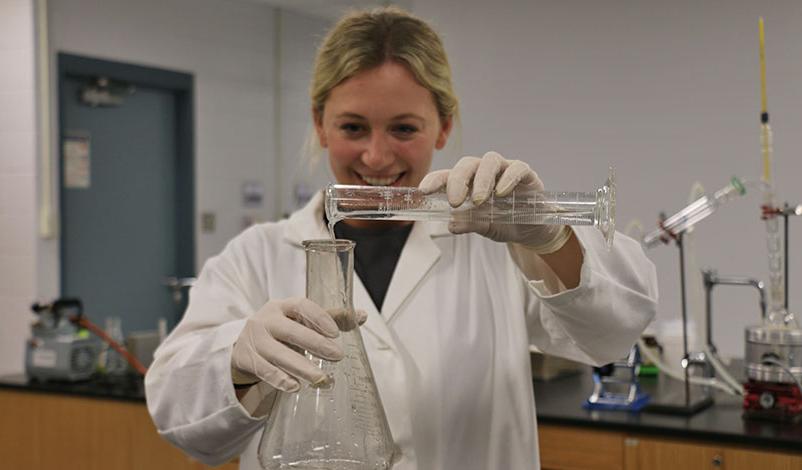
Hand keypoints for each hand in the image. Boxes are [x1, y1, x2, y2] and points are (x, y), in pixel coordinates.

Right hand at [231, 297, 365, 391]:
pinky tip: (295, 387)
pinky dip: (280, 379)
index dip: (319, 318)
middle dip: (315, 344)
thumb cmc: (282, 331)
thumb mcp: (301, 321)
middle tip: (338, 356)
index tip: (336, 333)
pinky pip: (265, 370)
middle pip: (290, 331)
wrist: (244, 346)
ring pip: (278, 354)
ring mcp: (255, 340)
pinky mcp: (246, 360)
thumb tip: (362, 316)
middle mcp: (266, 320)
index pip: (301, 306)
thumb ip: (331, 318)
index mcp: (283, 306)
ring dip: (301, 367)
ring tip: (322, 379)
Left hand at [419, 151, 566, 250]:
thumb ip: (467, 223)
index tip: (423, 191)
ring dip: (481, 180)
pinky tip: (501, 193)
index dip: (434, 180)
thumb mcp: (482, 226)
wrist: (531, 231)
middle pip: (467, 164)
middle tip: (455, 202)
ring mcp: (505, 170)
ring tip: (478, 201)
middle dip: (458, 181)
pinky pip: (516, 168)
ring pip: (490, 161)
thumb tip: (451, 224)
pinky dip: (508, 178)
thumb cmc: (502, 223)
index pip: (447, 175)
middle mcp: (484, 172)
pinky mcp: (526, 175)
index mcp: (468, 182)